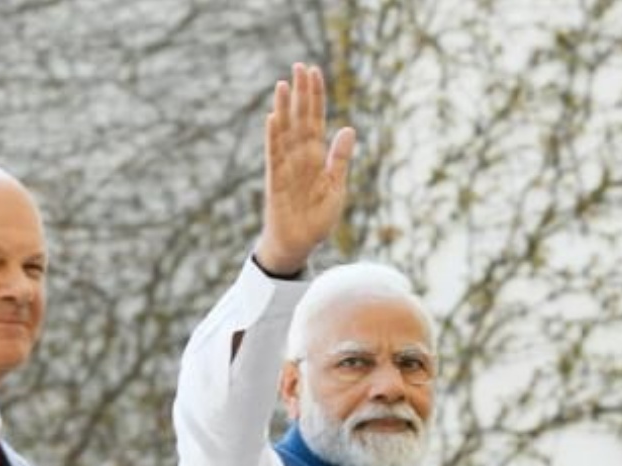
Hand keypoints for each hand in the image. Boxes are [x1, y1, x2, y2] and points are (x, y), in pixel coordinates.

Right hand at [256, 62, 356, 276]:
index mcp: (316, 157)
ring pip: (285, 132)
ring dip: (285, 108)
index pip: (316, 120)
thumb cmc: (316, 218)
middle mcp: (300, 158)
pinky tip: (273, 118)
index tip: (315, 72)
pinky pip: (274, 156)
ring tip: (283, 84)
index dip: (316, 97)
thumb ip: (340, 158)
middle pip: (300, 118)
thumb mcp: (336, 186)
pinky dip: (274, 137)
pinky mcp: (277, 182)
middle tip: (299, 65)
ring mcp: (287, 168)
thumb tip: (349, 128)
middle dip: (301, 93)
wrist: (299, 245)